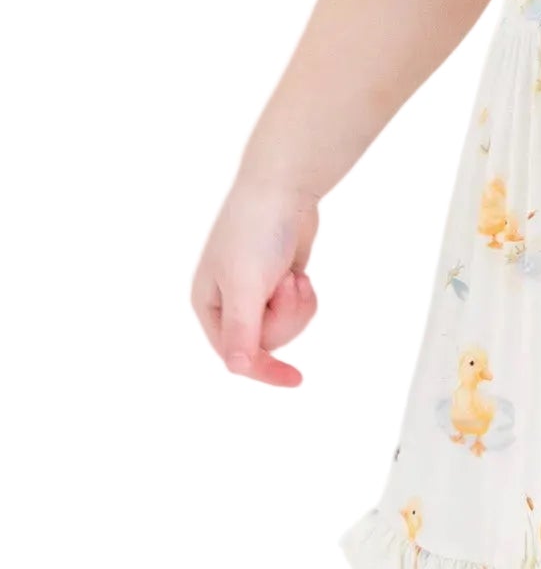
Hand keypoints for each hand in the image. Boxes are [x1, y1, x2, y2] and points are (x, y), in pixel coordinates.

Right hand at [191, 176, 319, 386]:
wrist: (284, 189)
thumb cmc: (256, 232)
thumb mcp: (245, 287)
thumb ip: (242, 332)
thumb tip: (238, 370)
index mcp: (208, 305)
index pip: (236, 355)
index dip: (265, 370)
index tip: (296, 379)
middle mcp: (227, 303)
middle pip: (265, 343)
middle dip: (285, 316)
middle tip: (285, 285)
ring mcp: (254, 294)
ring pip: (284, 328)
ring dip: (296, 305)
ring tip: (290, 275)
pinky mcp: (278, 285)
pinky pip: (296, 311)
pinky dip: (303, 295)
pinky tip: (298, 273)